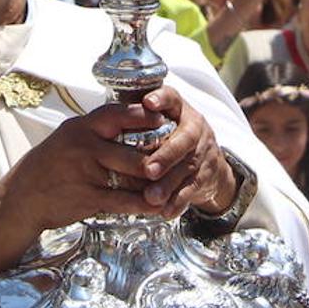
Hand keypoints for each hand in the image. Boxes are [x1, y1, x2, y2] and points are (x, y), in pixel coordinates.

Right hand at [0, 93, 226, 292]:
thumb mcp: (68, 138)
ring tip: (176, 179)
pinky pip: (123, 200)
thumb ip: (96, 130)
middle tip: (182, 151)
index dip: (146, 115)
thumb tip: (129, 118)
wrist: (21, 200)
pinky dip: (143, 204)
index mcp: (81, 126)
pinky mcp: (87, 197)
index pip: (120, 113)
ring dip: (157, 178)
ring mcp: (85, 171)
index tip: (167, 116)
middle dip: (160, 151)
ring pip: (132, 172)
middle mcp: (84, 144)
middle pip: (132, 144)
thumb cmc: (48, 167)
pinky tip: (157, 206)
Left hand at [135, 87, 235, 215]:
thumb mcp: (158, 120)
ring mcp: (202, 152)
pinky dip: (178, 201)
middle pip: (185, 138)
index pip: (172, 97)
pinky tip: (165, 210)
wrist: (207, 159)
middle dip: (166, 155)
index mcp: (179, 109)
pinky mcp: (205, 175)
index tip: (148, 103)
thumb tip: (101, 118)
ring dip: (169, 184)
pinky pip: (192, 189)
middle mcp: (194, 127)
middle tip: (149, 170)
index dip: (161, 99)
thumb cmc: (169, 135)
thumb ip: (137, 117)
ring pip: (188, 167)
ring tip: (151, 196)